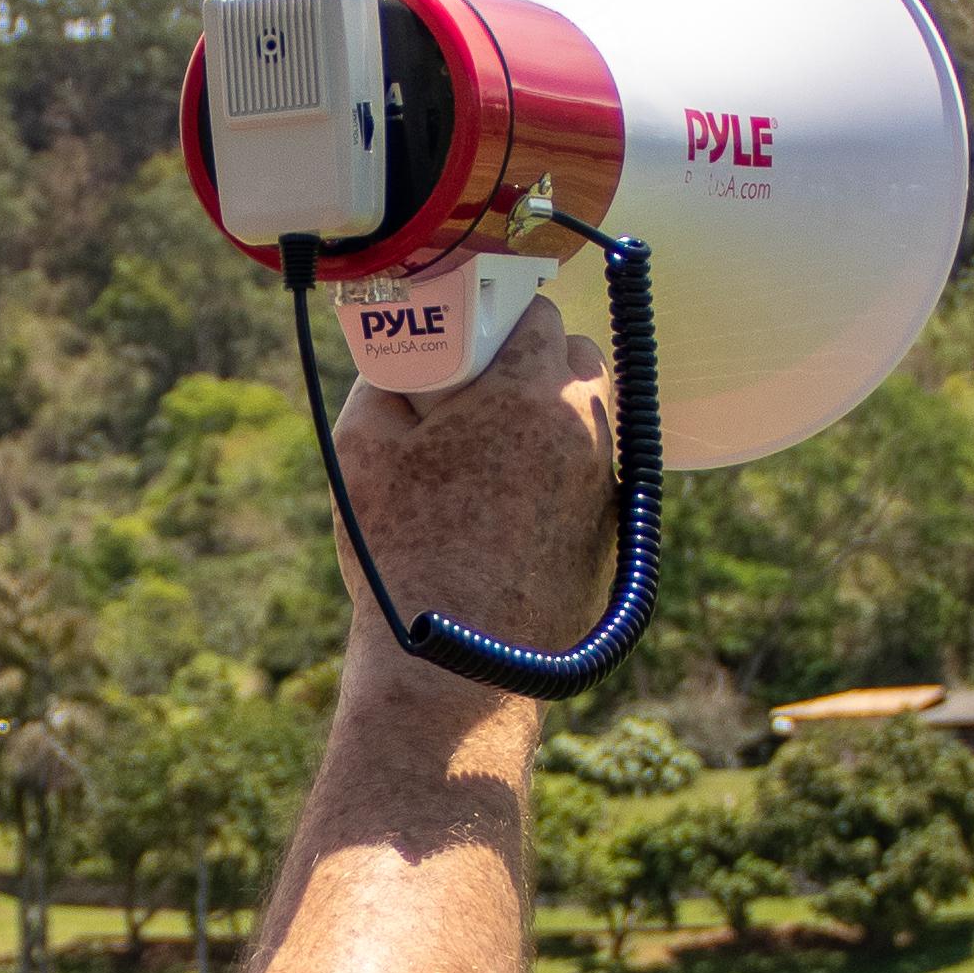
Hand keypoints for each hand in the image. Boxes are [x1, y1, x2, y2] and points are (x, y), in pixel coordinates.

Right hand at [329, 305, 618, 698]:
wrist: (456, 662)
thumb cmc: (403, 552)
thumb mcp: (361, 448)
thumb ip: (383, 380)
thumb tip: (401, 360)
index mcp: (529, 392)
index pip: (536, 310)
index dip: (497, 313)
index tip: (467, 335)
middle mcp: (585, 429)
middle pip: (577, 355)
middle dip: (532, 355)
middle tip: (479, 385)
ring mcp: (606, 484)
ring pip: (590, 414)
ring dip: (548, 411)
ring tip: (490, 445)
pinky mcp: (613, 532)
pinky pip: (590, 472)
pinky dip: (557, 468)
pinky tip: (508, 499)